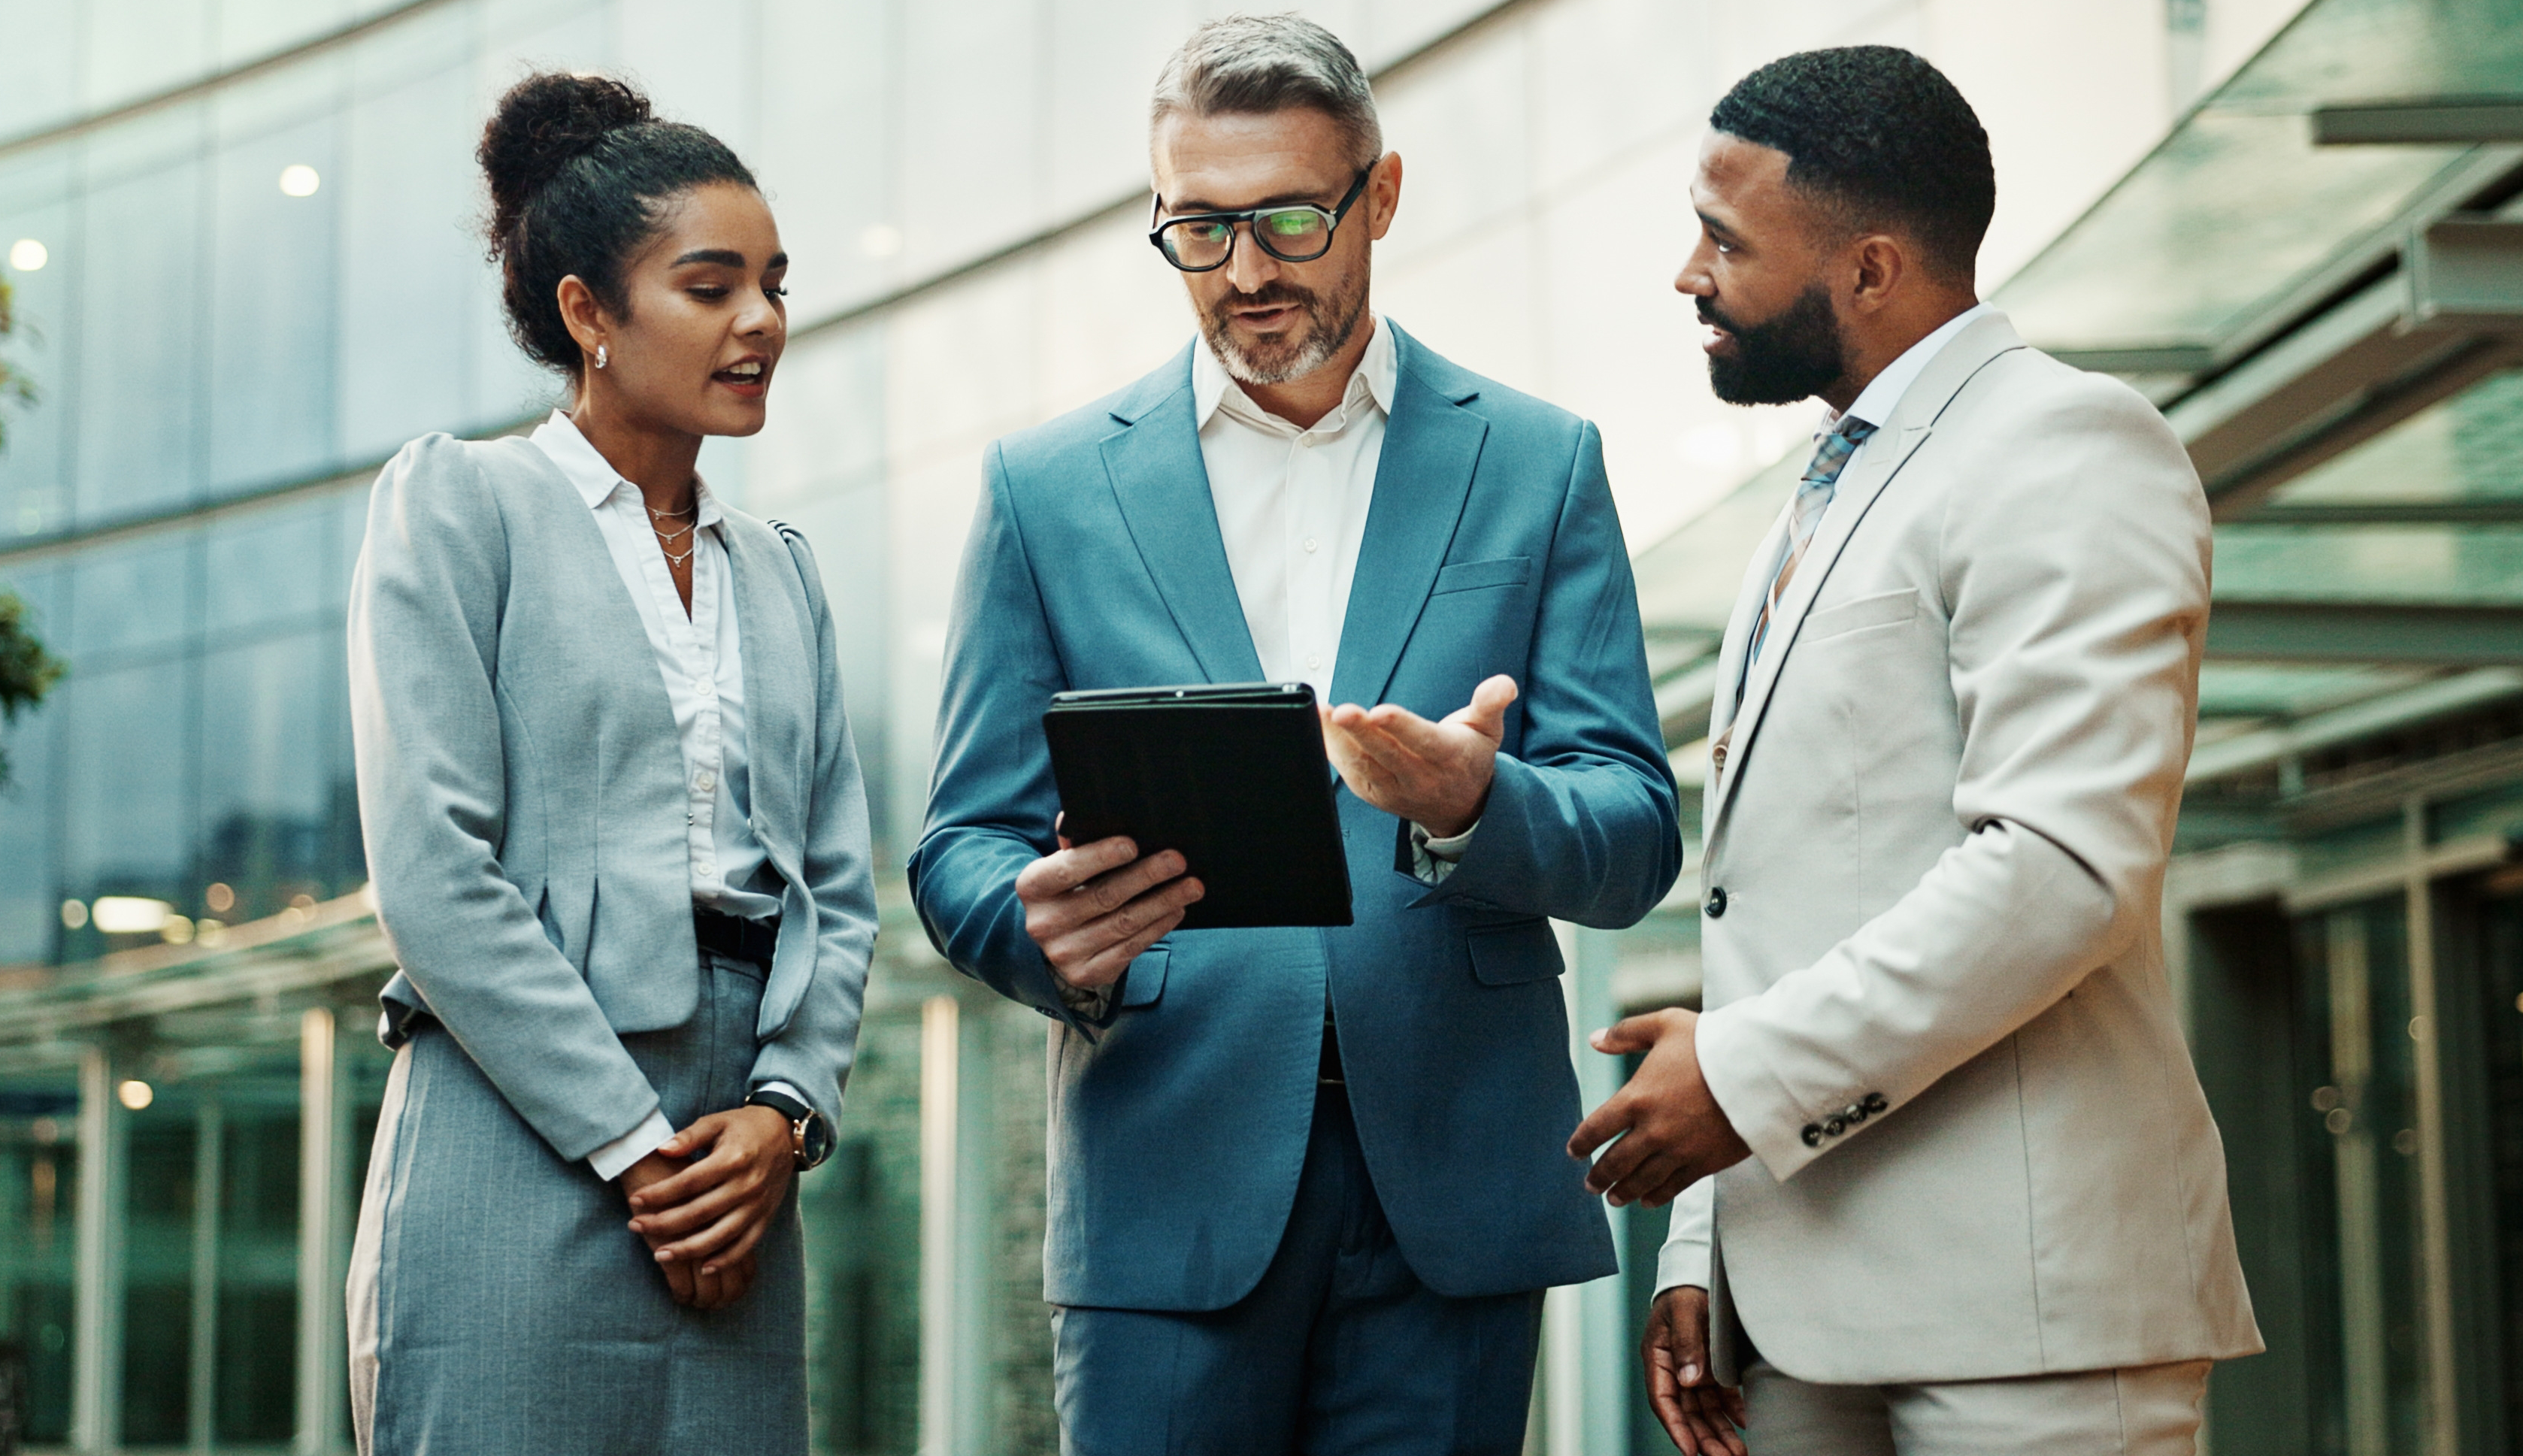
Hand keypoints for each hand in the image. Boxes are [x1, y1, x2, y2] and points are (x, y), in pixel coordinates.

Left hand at [624, 1106, 794, 1309]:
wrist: (786, 1133)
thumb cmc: (744, 1126)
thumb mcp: (717, 1121)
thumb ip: (690, 1136)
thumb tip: (662, 1150)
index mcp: (733, 1158)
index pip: (689, 1182)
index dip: (660, 1193)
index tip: (635, 1200)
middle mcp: (747, 1185)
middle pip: (699, 1212)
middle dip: (663, 1223)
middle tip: (635, 1227)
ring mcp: (757, 1205)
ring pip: (720, 1235)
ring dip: (688, 1250)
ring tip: (660, 1255)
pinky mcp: (766, 1217)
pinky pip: (746, 1246)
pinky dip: (726, 1260)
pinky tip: (704, 1270)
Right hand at [1017, 834, 1203, 989]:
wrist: (1056, 939)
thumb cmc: (1068, 889)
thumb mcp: (1061, 865)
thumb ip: (1074, 842)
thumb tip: (1083, 814)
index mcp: (1032, 886)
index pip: (1068, 869)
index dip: (1101, 856)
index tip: (1133, 844)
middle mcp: (1043, 922)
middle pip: (1104, 896)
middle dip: (1146, 875)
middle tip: (1177, 861)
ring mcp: (1063, 952)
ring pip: (1123, 923)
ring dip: (1163, 902)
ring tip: (1191, 886)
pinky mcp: (1086, 973)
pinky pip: (1130, 948)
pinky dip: (1158, 927)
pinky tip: (1176, 910)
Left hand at [1319, 674, 1515, 838]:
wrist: (1460, 807)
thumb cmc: (1468, 757)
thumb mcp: (1487, 729)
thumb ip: (1491, 703)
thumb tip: (1503, 684)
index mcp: (1448, 756)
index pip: (1423, 741)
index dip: (1401, 726)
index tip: (1380, 710)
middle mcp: (1420, 777)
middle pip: (1387, 753)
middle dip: (1361, 732)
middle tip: (1340, 711)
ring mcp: (1394, 789)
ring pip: (1363, 765)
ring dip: (1339, 740)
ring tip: (1323, 713)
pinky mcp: (1374, 794)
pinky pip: (1350, 773)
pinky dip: (1332, 750)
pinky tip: (1320, 726)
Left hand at [1567, 1008, 1751, 1205]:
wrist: (1760, 1070)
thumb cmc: (1712, 1043)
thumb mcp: (1666, 1025)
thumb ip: (1626, 1033)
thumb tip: (1594, 1040)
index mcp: (1637, 1098)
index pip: (1597, 1128)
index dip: (1581, 1143)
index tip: (1573, 1152)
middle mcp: (1653, 1130)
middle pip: (1616, 1162)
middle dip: (1600, 1176)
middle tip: (1590, 1185)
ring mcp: (1679, 1150)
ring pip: (1642, 1180)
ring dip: (1624, 1191)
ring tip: (1614, 1199)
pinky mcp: (1705, 1163)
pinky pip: (1674, 1187)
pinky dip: (1657, 1197)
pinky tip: (1647, 1201)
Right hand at [1643, 1286, 1746, 1455]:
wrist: (1699, 1275)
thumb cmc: (1685, 1291)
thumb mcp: (1684, 1312)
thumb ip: (1687, 1343)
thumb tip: (1688, 1379)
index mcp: (1658, 1358)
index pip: (1663, 1400)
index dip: (1676, 1427)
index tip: (1690, 1451)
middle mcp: (1675, 1371)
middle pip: (1687, 1413)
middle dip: (1704, 1440)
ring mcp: (1694, 1372)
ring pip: (1706, 1411)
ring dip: (1720, 1433)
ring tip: (1738, 1453)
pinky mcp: (1712, 1369)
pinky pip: (1722, 1397)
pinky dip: (1734, 1412)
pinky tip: (1747, 1425)